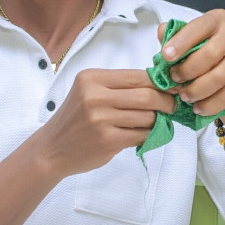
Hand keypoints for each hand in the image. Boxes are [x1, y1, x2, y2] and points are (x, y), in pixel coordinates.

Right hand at [34, 69, 174, 177]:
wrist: (52, 149)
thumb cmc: (75, 119)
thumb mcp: (89, 92)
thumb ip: (119, 87)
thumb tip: (161, 86)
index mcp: (92, 78)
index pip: (138, 76)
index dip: (160, 83)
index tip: (171, 89)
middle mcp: (95, 96)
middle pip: (147, 95)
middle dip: (166, 102)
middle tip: (172, 107)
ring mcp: (101, 119)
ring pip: (147, 116)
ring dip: (158, 121)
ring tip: (156, 122)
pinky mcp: (108, 140)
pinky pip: (141, 135)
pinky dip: (149, 135)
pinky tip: (145, 134)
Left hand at [156, 9, 224, 117]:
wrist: (224, 78)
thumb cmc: (201, 57)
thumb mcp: (184, 45)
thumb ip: (172, 37)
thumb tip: (162, 32)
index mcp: (216, 19)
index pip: (199, 26)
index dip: (181, 42)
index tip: (166, 56)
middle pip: (210, 53)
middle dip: (188, 71)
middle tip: (174, 81)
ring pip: (219, 77)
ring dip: (197, 90)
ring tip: (185, 96)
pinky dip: (210, 104)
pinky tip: (199, 107)